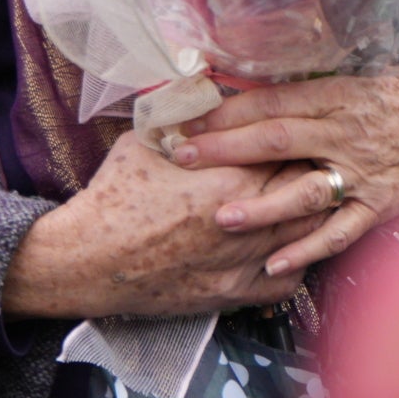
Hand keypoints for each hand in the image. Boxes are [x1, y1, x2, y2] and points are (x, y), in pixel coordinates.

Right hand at [0, 130, 325, 320]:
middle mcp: (247, 224)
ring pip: (305, 238)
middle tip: (304, 161)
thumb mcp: (145, 143)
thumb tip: (196, 104)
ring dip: (308, 216)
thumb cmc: (113, 199)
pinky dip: (293, 263)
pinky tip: (284, 248)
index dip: (290, 141)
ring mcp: (244, 264)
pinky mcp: (234, 293)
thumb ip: (180, 123)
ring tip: (303, 200)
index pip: (286, 153)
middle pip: (306, 193)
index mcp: (229, 180)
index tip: (289, 132)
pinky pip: (285, 282)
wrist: (90, 260)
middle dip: (308, 174)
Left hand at [170, 67, 398, 277]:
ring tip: (221, 216)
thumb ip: (312, 88)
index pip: (273, 102)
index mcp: (339, 96)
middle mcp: (346, 134)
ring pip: (303, 191)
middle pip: (276, 140)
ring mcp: (363, 174)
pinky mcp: (378, 206)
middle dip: (225, 149)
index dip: (230, 111)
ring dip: (260, 206)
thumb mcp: (362, 75)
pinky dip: (308, 249)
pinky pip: (340, 231)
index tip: (191, 119)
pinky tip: (273, 263)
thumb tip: (254, 91)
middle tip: (183, 157)